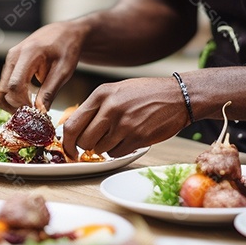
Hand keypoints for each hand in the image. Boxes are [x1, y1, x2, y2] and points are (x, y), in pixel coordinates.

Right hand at [0, 21, 84, 111]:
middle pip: (4, 89)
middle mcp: (13, 55)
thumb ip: (50, 91)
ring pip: (2, 89)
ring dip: (12, 103)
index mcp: (28, 54)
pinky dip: (13, 96)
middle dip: (15, 106)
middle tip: (32, 116)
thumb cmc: (67, 49)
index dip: (23, 103)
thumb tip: (39, 113)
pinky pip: (6, 84)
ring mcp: (10, 59)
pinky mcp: (11, 64)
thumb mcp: (64, 70)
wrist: (65, 33)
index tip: (36, 113)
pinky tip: (29, 101)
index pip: (15, 85)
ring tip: (30, 110)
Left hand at [61, 77, 188, 158]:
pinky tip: (127, 138)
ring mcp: (123, 124)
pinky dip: (118, 151)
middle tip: (93, 144)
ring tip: (116, 135)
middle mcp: (110, 108)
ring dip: (104, 148)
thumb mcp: (117, 90)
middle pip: (83, 140)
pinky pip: (116, 154)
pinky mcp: (136, 138)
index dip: (67, 141)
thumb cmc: (147, 93)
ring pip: (99, 150)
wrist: (178, 97)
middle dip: (85, 147)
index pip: (72, 124)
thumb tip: (75, 127)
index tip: (70, 148)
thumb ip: (96, 106)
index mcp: (102, 94)